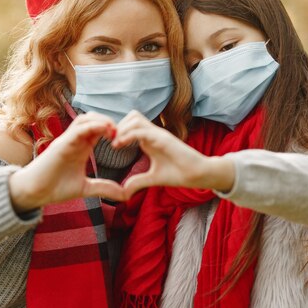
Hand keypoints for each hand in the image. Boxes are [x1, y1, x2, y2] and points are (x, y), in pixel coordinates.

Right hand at [9, 112, 126, 211]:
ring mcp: (67, 140)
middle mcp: (75, 140)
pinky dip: (92, 126)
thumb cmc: (55, 187)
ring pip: (85, 119)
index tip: (125, 138)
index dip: (113, 129)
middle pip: (93, 119)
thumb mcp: (86, 188)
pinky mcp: (61, 144)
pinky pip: (77, 129)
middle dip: (108, 121)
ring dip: (101, 120)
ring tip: (114, 130)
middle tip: (121, 132)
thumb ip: (104, 188)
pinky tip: (104, 130)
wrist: (34, 192)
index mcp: (82, 147)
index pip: (99, 129)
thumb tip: (125, 195)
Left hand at [112, 111, 234, 196]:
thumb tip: (124, 191)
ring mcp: (159, 134)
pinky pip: (142, 130)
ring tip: (115, 144)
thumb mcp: (153, 178)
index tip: (109, 145)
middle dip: (118, 126)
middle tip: (110, 142)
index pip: (131, 124)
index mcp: (150, 140)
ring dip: (122, 129)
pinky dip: (128, 135)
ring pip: (135, 118)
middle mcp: (153, 133)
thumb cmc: (179, 174)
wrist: (198, 175)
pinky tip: (120, 145)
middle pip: (132, 116)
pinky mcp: (164, 139)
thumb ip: (138, 181)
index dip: (119, 131)